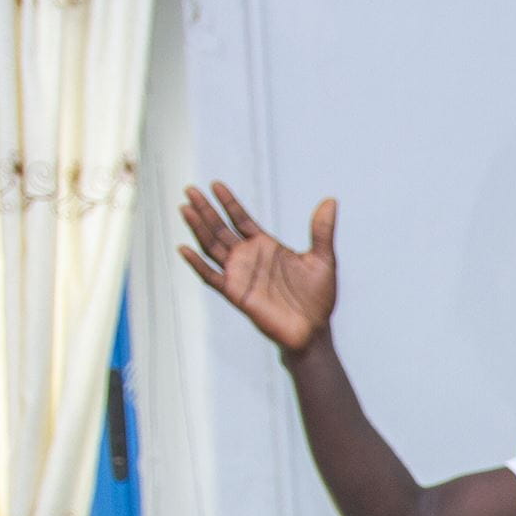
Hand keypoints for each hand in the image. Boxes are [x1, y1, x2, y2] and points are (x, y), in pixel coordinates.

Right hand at [180, 183, 339, 354]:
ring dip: (198, 229)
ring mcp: (240, 275)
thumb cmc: (318, 298)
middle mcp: (249, 258)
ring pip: (212, 247)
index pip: (241, 219)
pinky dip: (197, 264)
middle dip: (206, 210)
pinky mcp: (236, 293)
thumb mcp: (323, 259)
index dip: (229, 203)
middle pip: (221, 229)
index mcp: (266, 246)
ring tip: (185, 209)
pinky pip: (211, 277)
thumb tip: (331, 201)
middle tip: (190, 190)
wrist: (314, 330)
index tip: (216, 185)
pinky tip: (184, 249)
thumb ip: (322, 230)